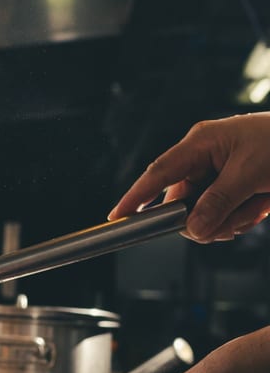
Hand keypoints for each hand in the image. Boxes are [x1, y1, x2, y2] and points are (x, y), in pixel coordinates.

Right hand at [108, 112, 269, 242]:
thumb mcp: (251, 173)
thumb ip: (218, 202)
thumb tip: (193, 229)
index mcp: (201, 144)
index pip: (158, 173)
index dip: (136, 196)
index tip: (118, 217)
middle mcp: (202, 161)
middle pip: (178, 205)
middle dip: (203, 220)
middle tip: (230, 219)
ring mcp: (214, 178)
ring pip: (199, 218)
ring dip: (227, 221)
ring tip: (253, 207)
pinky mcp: (226, 193)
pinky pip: (217, 220)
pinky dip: (237, 222)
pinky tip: (256, 209)